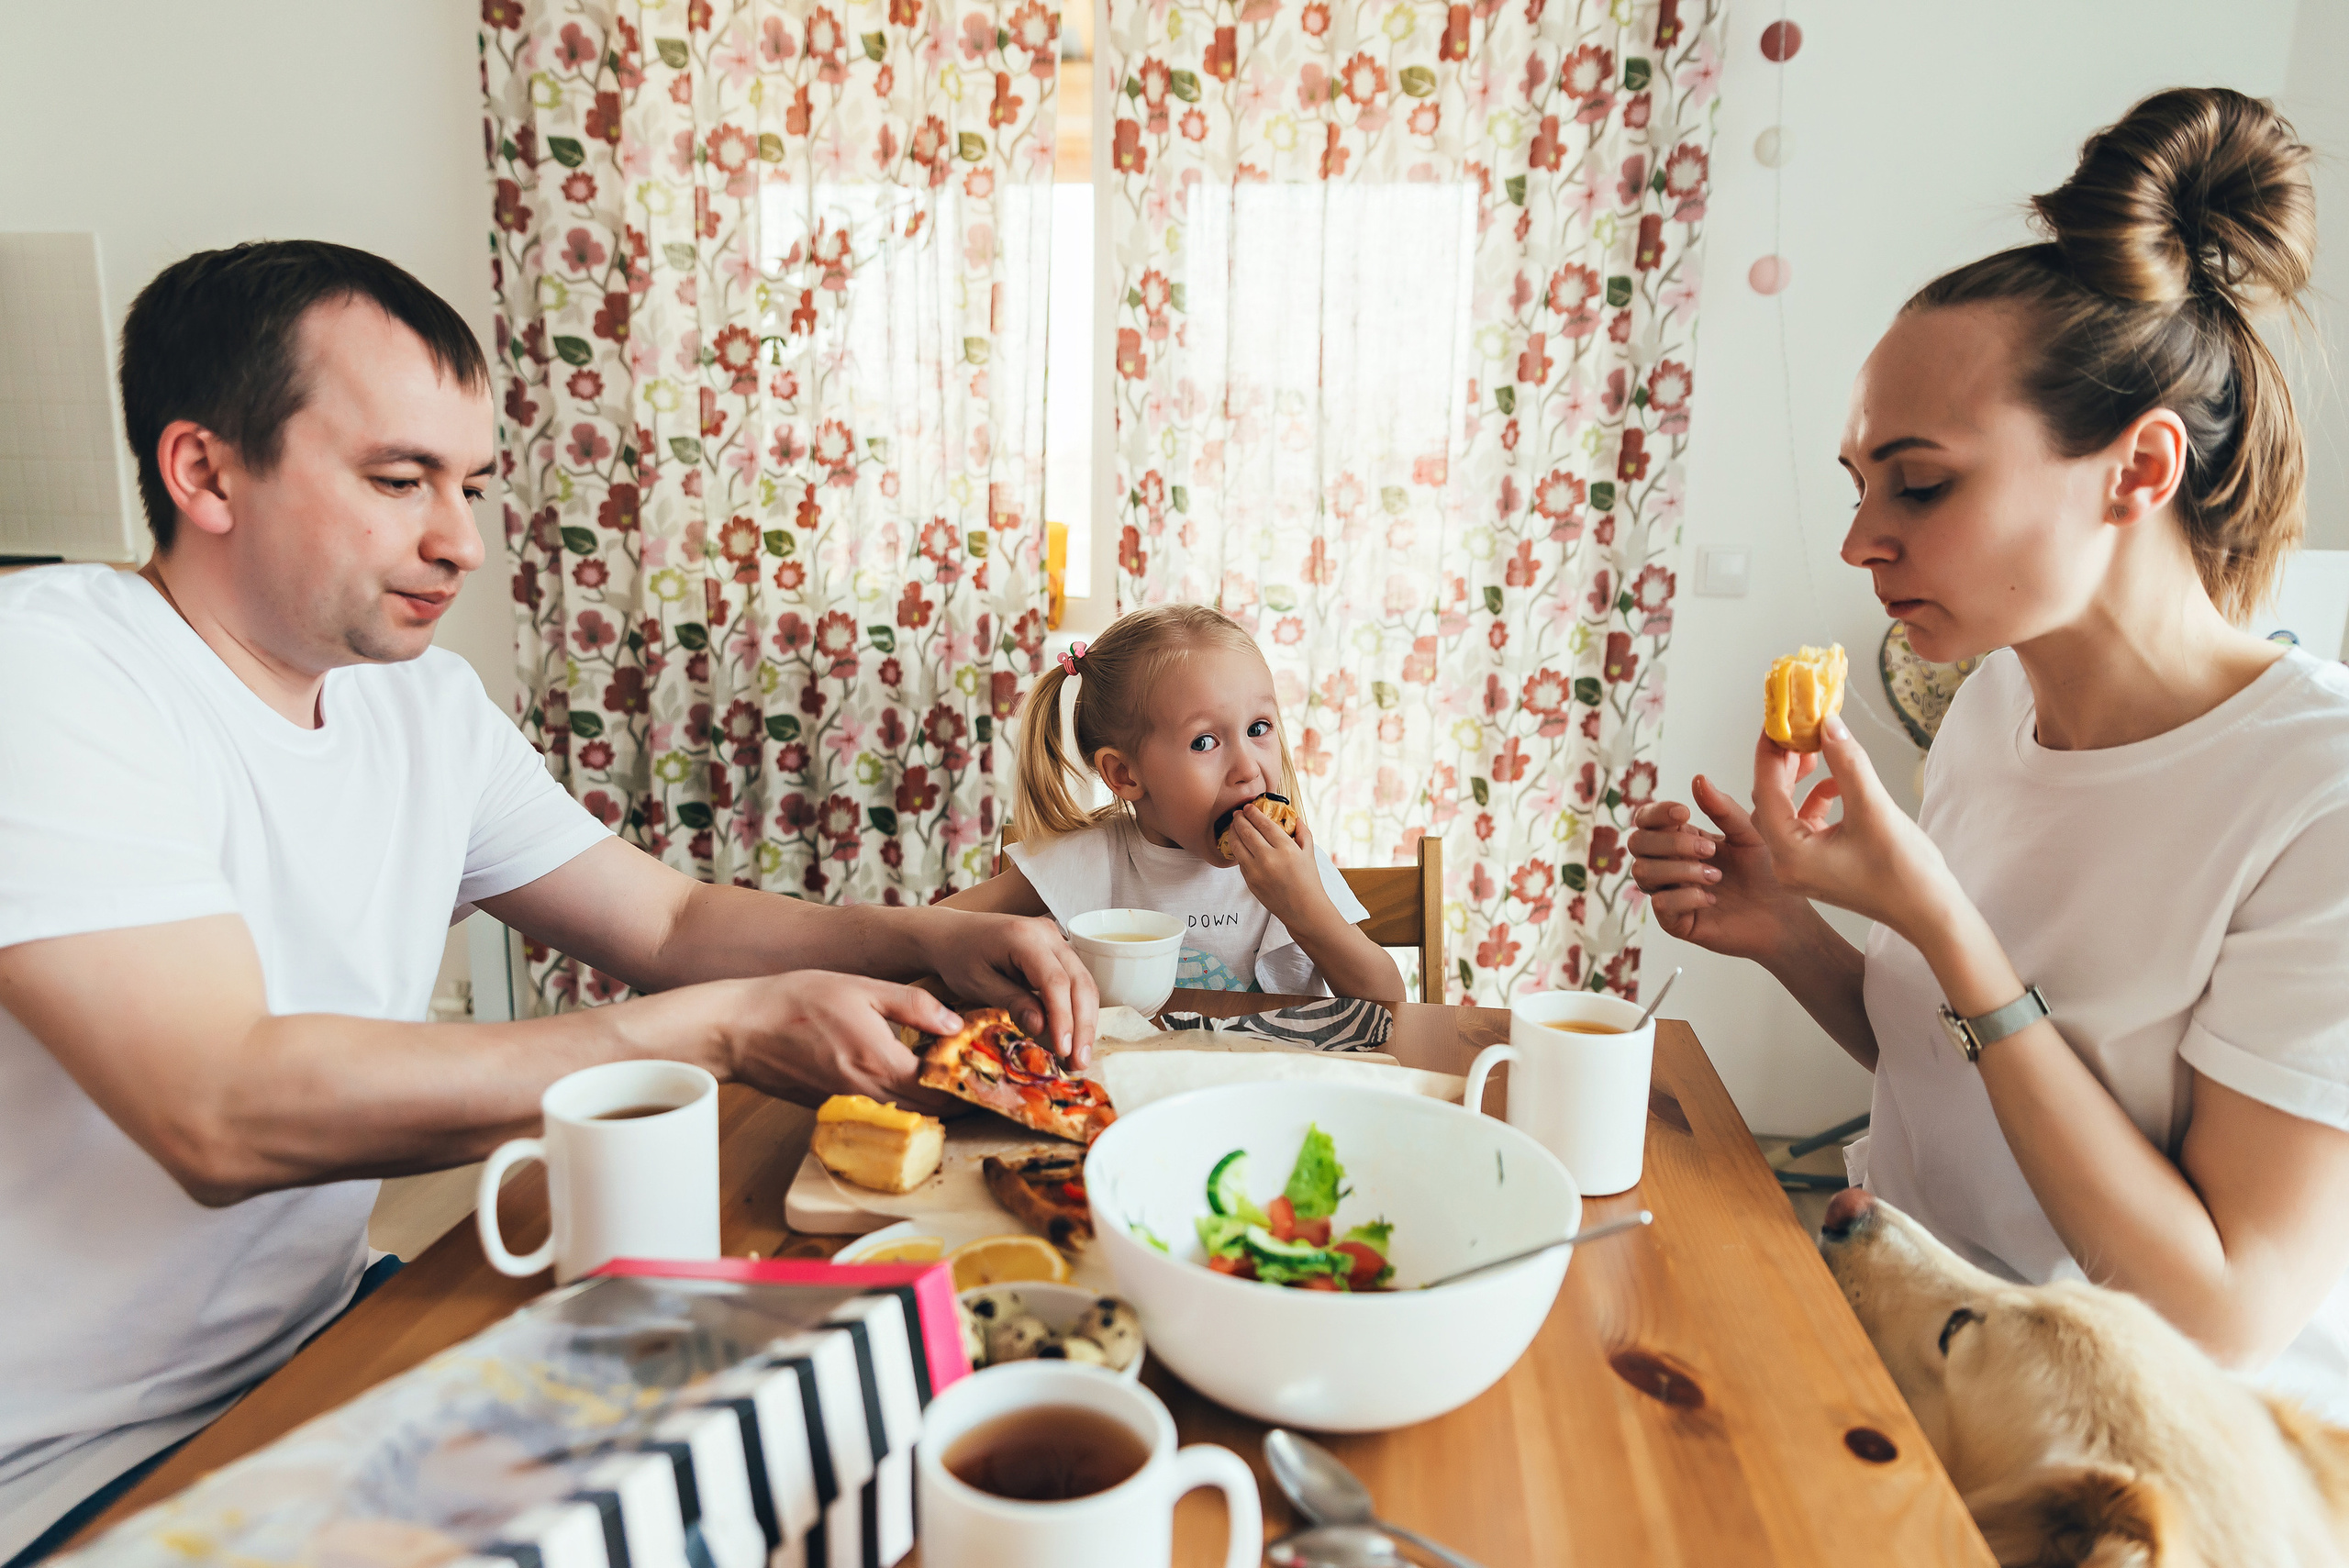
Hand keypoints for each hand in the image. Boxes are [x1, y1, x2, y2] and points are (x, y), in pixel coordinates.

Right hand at [726, 971, 963, 1112]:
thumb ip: (915, 1006)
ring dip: (926, 1101)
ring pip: (902, 1115)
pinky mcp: (830, 1107)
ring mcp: (848, 1105)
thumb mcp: (863, 988)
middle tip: (972, 1077)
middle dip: (954, 1098)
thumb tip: (955, 1023)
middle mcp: (868, 1095)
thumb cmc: (797, 1001)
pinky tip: (900, 1074)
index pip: (942, 1092)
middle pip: (927, 1112)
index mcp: (881, 1064)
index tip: (985, 1074)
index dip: (968, 1087)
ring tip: (942, 1074)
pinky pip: (876, 1111)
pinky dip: (895, 1100)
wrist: (739, 1028)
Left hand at [912, 909, 1098, 1066]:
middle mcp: (1047, 934)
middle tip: (1079, 1063)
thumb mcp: (978, 983)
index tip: (1063, 1050)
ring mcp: (1056, 940)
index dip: (1063, 1018)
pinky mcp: (1057, 952)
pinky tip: (1074, 1036)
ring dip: (1085, 1021)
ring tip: (1079, 1057)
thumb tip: (1042, 1027)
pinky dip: (1078, 1010)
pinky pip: (1076, 981)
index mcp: (1024, 937)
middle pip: (1080, 982)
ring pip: (1084, 983)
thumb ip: (1011, 1001)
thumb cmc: (959, 957)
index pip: (1056, 981)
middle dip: (1083, 1025)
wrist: (952, 934)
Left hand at [1225, 804, 1325, 930]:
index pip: (1263, 824)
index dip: (1253, 813)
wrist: (1303, 910)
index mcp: (1285, 849)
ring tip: (1233, 826)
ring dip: (1233, 832)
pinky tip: (1240, 844)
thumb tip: (1294, 817)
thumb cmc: (1309, 880)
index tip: (1248, 807)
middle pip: (1246, 832)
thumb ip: (1302, 832)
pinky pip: (1239, 861)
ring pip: (1236, 845)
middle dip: (1239, 819)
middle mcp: (1268, 858)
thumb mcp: (1310, 853)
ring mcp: (1256, 871)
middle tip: (1237, 813)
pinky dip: (1238, 850)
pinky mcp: (1249, 882)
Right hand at [1629, 774, 1815, 962]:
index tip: (1684, 813)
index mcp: (1680, 839)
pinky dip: (1685, 897)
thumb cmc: (1766, 871)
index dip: (1656, 813)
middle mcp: (1668, 864)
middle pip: (1636, 843)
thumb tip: (1698, 779)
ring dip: (1679, 870)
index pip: (1645, 819)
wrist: (1784, 913)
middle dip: (1671, 843)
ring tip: (1715, 876)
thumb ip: (1722, 809)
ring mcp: (1669, 892)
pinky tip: (1711, 898)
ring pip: (1642, 872)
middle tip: (1710, 850)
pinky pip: (1660, 905)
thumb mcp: (1748, 833)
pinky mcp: (1677, 921)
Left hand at [1749, 714, 1957, 942]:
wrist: (1931, 915)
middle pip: (1771, 801)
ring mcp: (1803, 867)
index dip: (1770, 752)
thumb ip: (1848, 763)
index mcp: (1790, 854)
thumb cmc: (1905, 873)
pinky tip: (1839, 783)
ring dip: (1798, 780)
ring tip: (1815, 749)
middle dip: (1782, 764)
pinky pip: (1806, 824)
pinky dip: (1816, 800)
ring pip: (1787, 811)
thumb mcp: (1874, 809)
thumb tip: (1828, 724)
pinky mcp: (1821, 865)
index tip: (1776, 720)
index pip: (1766, 791)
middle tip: (1795, 729)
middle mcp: (1787, 864)